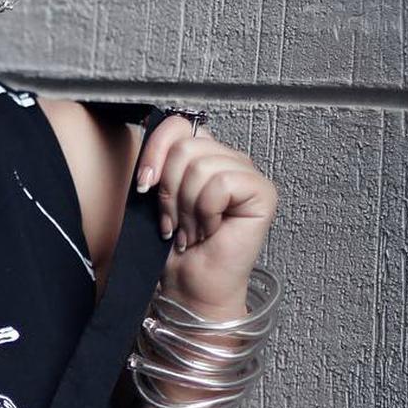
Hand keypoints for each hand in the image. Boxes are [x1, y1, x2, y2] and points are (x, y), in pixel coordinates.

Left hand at [134, 115, 278, 313]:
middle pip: (185, 147)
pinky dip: (207, 211)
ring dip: (187, 207)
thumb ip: (157, 162)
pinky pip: (222, 183)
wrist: (189, 282)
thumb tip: (149, 137)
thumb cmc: (173, 243)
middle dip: (169, 191)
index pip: (177, 125)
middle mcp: (227, 158)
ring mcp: (247, 173)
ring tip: (192, 229)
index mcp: (202, 153)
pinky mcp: (263, 192)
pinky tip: (211, 229)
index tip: (144, 186)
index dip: (155, 152)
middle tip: (174, 221)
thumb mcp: (155, 193)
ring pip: (200, 166)